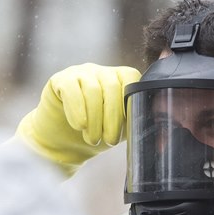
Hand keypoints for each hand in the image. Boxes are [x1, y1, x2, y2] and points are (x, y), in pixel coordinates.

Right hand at [16, 63, 140, 174]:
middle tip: (109, 141)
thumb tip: (153, 120)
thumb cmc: (96, 133)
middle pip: (112, 86)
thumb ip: (135, 120)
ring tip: (93, 139)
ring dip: (95, 119)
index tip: (128, 127)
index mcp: (119, 79)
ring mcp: (80, 73)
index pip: (131, 78)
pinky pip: (71, 90)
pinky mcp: (60, 79)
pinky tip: (80, 126)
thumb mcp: (121, 128)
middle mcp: (101, 71)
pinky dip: (77, 110)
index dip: (130, 102)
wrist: (64, 143)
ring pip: (92, 90)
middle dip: (113, 118)